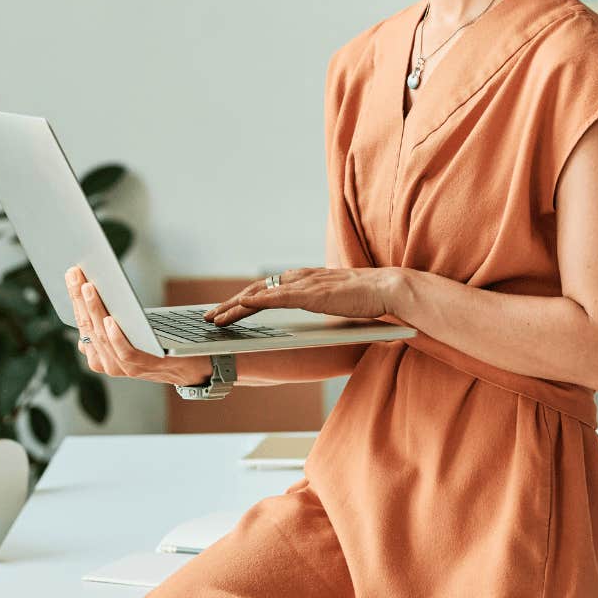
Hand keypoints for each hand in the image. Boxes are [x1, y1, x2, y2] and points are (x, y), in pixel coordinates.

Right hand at [66, 266, 211, 386]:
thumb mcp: (130, 330)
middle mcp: (107, 363)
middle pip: (89, 327)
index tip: (72, 274)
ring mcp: (123, 367)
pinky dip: (115, 336)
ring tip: (90, 288)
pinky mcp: (143, 366)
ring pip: (102, 337)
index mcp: (99, 354)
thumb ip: (110, 321)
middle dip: (80, 298)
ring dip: (95, 311)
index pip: (83, 322)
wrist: (189, 367)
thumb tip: (89, 294)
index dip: (75, 298)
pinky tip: (111, 319)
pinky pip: (124, 352)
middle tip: (76, 273)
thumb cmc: (157, 343)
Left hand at [202, 266, 399, 326]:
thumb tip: (317, 319)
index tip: (228, 310)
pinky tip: (239, 308)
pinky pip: (274, 297)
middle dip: (230, 304)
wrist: (386, 288)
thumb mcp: (337, 304)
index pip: (268, 288)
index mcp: (306, 280)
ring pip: (259, 293)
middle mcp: (300, 278)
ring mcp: (304, 284)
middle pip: (257, 289)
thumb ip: (322, 307)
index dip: (246, 299)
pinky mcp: (310, 294)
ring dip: (234, 306)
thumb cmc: (367, 299)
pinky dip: (254, 302)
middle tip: (210, 316)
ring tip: (215, 318)